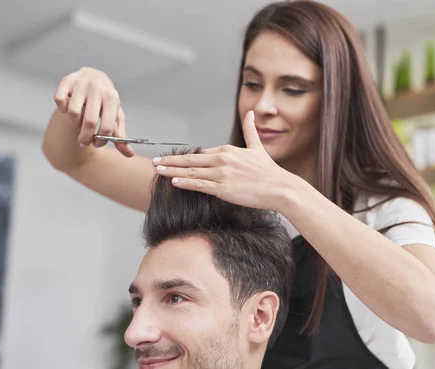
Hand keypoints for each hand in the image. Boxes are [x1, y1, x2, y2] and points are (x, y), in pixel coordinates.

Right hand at [53, 67, 133, 156]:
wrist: (94, 75)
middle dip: (85, 138)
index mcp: (112, 99)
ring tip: (78, 122)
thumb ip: (120, 135)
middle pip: (89, 122)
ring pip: (73, 113)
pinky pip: (59, 100)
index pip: (107, 127)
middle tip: (83, 143)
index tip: (96, 144)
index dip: (101, 140)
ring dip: (74, 123)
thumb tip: (129, 154)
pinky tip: (68, 108)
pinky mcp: (66, 80)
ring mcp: (81, 84)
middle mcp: (97, 89)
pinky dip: (62, 109)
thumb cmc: (106, 101)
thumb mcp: (116, 115)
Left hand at [153, 110, 294, 210]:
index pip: (201, 153)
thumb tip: (251, 113)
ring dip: (172, 171)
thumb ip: (250, 130)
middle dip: (170, 161)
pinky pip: (200, 185)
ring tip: (158, 171)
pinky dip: (185, 183)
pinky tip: (174, 182)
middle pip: (190, 160)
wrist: (280, 187)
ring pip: (191, 172)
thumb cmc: (269, 172)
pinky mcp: (223, 189)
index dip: (184, 156)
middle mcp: (222, 160)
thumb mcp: (257, 147)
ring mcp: (222, 174)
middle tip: (155, 161)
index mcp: (227, 150)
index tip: (170, 158)